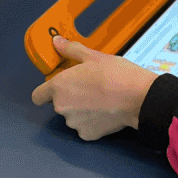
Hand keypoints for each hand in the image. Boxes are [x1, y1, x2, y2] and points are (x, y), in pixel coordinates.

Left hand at [30, 38, 156, 140]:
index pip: (37, 96)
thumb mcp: (93, 56)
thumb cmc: (116, 74)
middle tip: (89, 88)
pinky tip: (105, 113)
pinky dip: (92, 122)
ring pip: (72, 116)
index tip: (58, 87)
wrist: (139, 98)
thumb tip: (56, 42)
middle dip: (70, 98)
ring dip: (81, 110)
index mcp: (59, 87)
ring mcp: (74, 123)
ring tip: (100, 100)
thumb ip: (71, 50)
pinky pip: (85, 128)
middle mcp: (61, 107)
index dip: (46, 92)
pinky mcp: (87, 135)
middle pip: (59, 104)